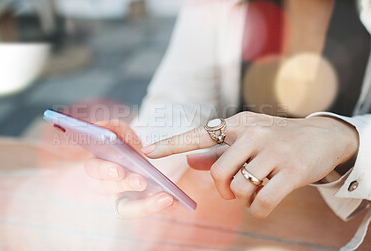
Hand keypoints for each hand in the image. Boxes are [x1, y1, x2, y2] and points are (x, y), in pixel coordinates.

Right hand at [84, 119, 177, 218]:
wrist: (137, 159)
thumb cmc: (124, 146)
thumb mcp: (121, 133)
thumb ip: (113, 128)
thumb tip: (101, 128)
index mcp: (97, 165)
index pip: (94, 169)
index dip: (105, 170)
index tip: (119, 170)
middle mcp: (104, 186)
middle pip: (111, 190)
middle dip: (126, 185)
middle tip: (142, 181)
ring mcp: (119, 200)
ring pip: (128, 208)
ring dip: (146, 205)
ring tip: (166, 198)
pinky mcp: (136, 207)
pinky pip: (147, 211)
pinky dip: (161, 208)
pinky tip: (175, 202)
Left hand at [141, 111, 358, 217]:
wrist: (323, 136)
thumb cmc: (277, 138)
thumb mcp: (247, 137)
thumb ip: (217, 150)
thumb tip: (189, 159)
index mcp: (237, 124)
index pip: (198, 135)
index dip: (170, 144)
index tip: (146, 152)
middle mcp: (252, 134)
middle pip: (218, 171)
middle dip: (222, 189)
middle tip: (232, 190)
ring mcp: (273, 151)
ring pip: (239, 187)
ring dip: (242, 197)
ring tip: (255, 188)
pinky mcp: (292, 171)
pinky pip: (261, 201)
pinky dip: (257, 209)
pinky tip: (263, 203)